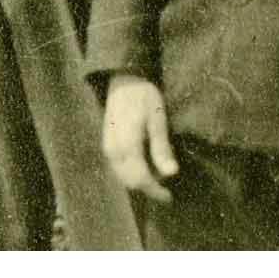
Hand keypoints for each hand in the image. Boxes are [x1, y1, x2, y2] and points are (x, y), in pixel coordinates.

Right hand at [101, 75, 178, 201]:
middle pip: (130, 182)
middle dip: (148, 188)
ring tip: (157, 173)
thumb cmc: (144, 96)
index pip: (141, 179)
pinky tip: (145, 164)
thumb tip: (171, 174)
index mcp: (127, 146)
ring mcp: (107, 148)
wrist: (123, 80)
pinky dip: (132, 172)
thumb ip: (162, 148)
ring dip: (139, 181)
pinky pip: (118, 168)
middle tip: (166, 185)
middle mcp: (113, 151)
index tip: (170, 197)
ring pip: (122, 177)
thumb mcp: (158, 119)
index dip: (156, 191)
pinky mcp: (107, 145)